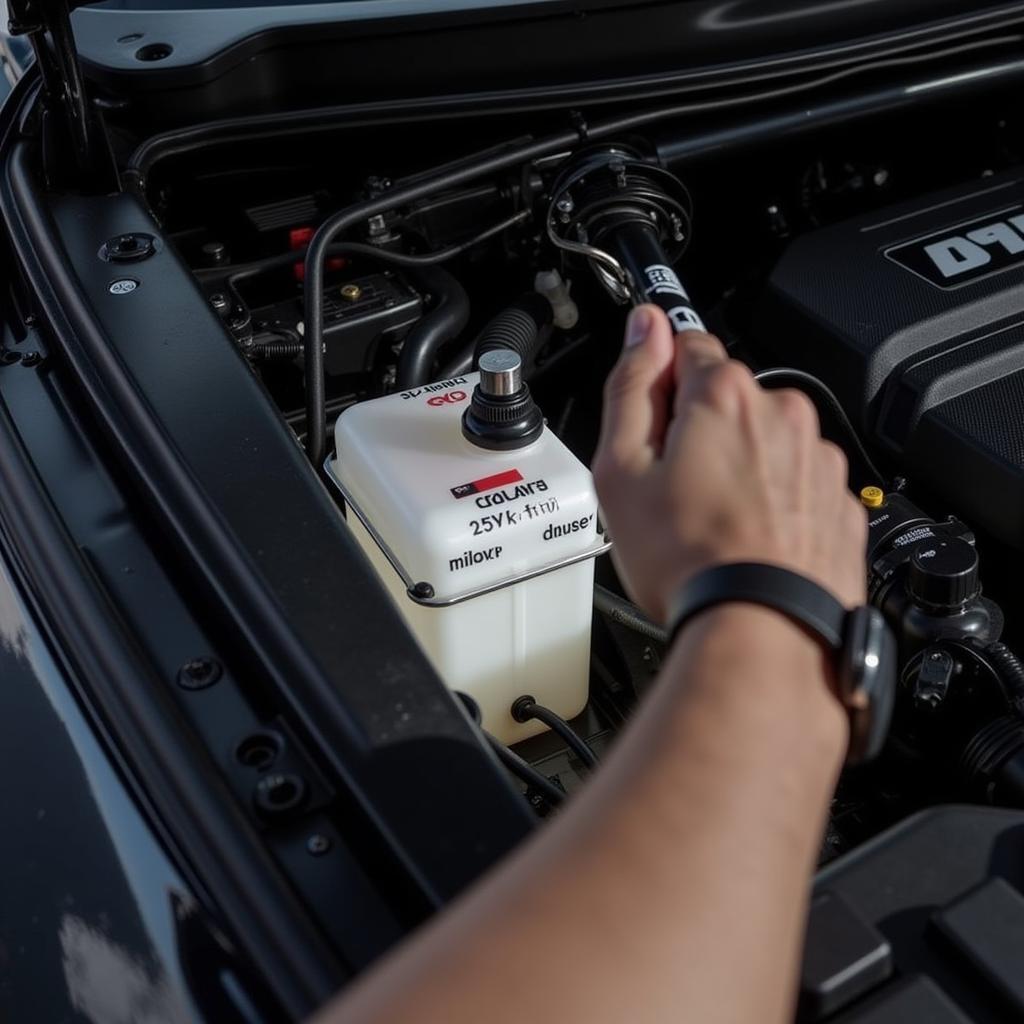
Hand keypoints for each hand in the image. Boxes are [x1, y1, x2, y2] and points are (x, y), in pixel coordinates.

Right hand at [593, 305, 867, 624]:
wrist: (761, 629)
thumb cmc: (689, 560)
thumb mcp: (621, 469)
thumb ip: (629, 386)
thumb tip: (644, 329)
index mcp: (725, 395)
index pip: (686, 345)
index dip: (659, 385)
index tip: (650, 423)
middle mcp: (783, 414)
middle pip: (727, 398)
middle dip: (698, 430)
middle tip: (672, 488)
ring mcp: (818, 460)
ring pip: (764, 443)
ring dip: (738, 468)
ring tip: (710, 524)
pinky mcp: (839, 502)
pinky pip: (796, 484)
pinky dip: (773, 502)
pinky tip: (746, 541)